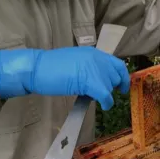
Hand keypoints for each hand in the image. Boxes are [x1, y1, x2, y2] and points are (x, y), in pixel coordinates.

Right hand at [0, 46, 129, 110]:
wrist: (37, 69)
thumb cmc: (51, 68)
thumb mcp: (76, 63)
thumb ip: (90, 68)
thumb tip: (101, 81)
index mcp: (94, 53)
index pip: (118, 64)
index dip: (122, 77)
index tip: (122, 87)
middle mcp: (97, 59)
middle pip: (116, 76)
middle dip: (113, 87)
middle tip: (105, 95)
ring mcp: (95, 69)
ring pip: (111, 86)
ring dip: (105, 94)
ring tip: (92, 96)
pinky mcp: (90, 81)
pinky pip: (106, 95)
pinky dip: (107, 103)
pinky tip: (104, 106)